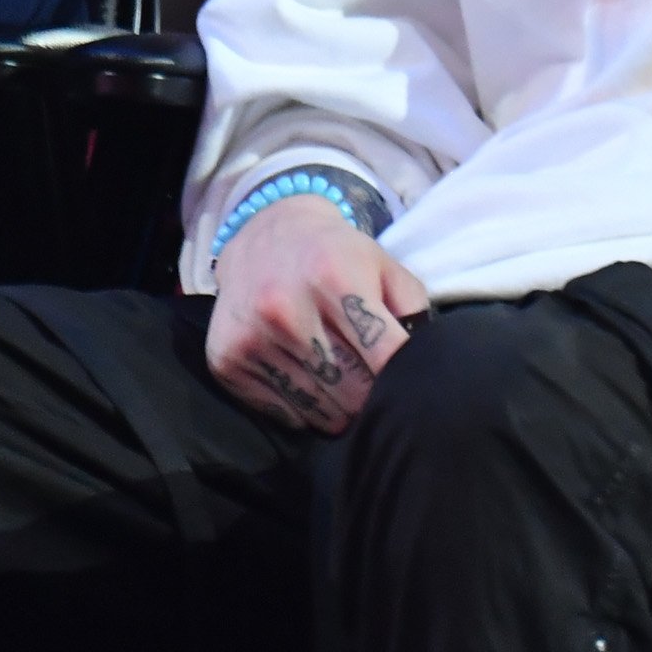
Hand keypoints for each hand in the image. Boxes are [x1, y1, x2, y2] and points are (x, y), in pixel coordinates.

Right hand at [205, 195, 427, 433]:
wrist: (265, 237)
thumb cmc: (337, 255)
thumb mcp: (384, 265)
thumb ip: (412, 308)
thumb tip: (425, 363)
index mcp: (335, 278)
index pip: (384, 354)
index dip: (401, 375)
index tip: (407, 381)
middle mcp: (287, 309)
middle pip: (351, 390)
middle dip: (372, 397)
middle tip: (376, 388)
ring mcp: (253, 339)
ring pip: (318, 410)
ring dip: (342, 410)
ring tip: (347, 389)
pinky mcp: (227, 362)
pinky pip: (282, 413)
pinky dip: (306, 411)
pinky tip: (314, 386)